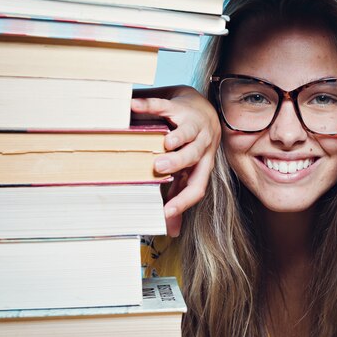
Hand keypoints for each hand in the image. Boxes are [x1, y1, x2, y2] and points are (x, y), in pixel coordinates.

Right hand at [131, 86, 220, 236]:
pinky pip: (164, 106)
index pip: (196, 186)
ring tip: (165, 142)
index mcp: (202, 165)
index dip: (183, 200)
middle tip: (160, 167)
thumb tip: (171, 231)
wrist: (204, 110)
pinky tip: (132, 106)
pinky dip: (148, 105)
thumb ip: (178, 197)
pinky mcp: (179, 107)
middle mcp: (202, 146)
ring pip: (188, 132)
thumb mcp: (188, 173)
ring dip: (177, 137)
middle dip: (180, 162)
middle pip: (195, 156)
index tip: (166, 212)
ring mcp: (193, 126)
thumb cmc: (194, 147)